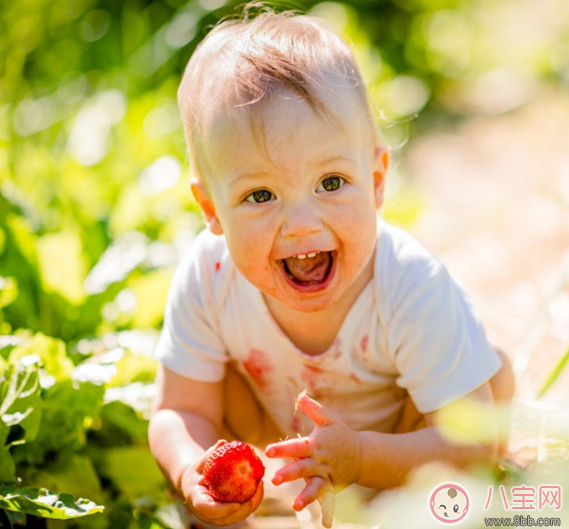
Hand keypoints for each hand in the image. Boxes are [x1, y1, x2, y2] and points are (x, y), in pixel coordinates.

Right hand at [180, 440, 263, 525]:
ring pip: (237, 517)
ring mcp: (218, 516)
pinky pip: (241, 511)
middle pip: (227, 518)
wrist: (195, 484)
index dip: (224, 510)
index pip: (209, 510)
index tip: (237, 504)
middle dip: (244, 509)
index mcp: (198, 501)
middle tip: (256, 490)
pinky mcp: (227, 514)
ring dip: (251, 504)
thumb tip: (222, 443)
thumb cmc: (198, 471)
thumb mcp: (200, 462)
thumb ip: (210, 454)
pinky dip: (251, 501)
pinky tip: (258, 485)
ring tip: (260, 484)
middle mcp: (208, 514)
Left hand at [265, 392, 361, 527]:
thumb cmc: (341, 433)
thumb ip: (313, 409)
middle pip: (302, 468)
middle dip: (290, 474)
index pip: (296, 446)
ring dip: (306, 496)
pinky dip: (328, 512)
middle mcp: (320, 462)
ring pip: (315, 487)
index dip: (283, 448)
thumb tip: (300, 396)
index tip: (268, 451)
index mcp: (315, 445)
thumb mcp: (329, 418)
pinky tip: (326, 524)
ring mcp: (326, 476)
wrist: (362, 453)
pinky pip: (330, 501)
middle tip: (275, 479)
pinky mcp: (332, 487)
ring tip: (295, 505)